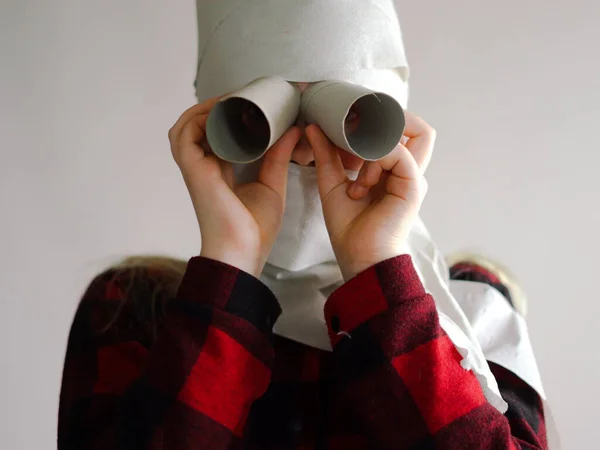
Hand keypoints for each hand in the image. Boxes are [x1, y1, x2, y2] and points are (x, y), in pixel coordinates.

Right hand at [168, 98, 301, 277]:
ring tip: (231, 99)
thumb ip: (279, 156)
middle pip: (199, 125)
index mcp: (219, 170)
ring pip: (186, 125)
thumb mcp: (272, 184)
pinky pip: (185, 134)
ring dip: (205, 108)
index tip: (252, 100)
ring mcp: (195, 167)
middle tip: (242, 95)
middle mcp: (203, 165)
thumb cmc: (254, 227)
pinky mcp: (192, 169)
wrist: (243, 250)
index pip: (217, 133)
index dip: (228, 114)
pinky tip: (220, 110)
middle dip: (217, 106)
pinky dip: (198, 118)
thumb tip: (293, 128)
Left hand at [306, 112, 435, 280]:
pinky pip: (397, 153)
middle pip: (417, 125)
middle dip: (387, 121)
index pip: (400, 128)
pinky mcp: (413, 185)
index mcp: (392, 169)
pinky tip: (361, 184)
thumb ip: (327, 154)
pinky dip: (374, 160)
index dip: (378, 119)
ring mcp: (413, 176)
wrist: (358, 257)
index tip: (347, 129)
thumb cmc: (349, 227)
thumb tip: (314, 126)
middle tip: (357, 135)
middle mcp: (407, 169)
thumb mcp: (332, 183)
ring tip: (356, 166)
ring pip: (414, 131)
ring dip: (379, 140)